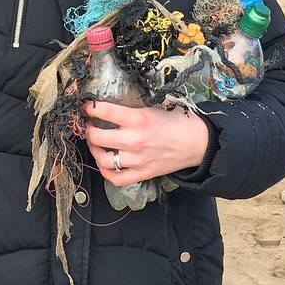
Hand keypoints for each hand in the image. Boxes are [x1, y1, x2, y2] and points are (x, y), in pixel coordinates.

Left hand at [83, 100, 209, 183]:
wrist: (197, 143)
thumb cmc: (176, 122)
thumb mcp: (153, 108)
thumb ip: (131, 110)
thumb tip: (108, 108)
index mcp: (138, 119)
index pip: (104, 112)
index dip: (90, 108)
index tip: (87, 107)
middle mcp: (135, 140)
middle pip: (97, 137)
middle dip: (88, 129)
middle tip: (89, 125)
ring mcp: (137, 160)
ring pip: (103, 158)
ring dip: (94, 150)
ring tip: (95, 143)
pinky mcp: (142, 174)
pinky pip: (116, 178)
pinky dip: (105, 171)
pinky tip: (104, 162)